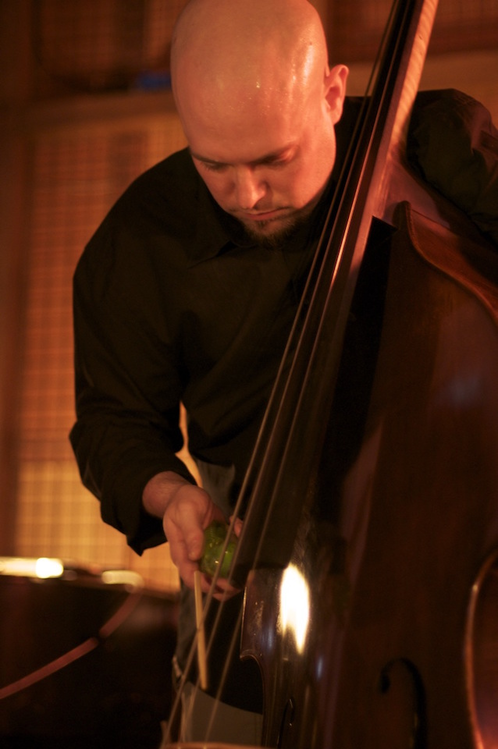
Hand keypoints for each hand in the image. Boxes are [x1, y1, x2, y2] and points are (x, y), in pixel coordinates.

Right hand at [143, 471, 239, 597]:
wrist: (187, 495)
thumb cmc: (182, 503)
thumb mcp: (186, 513)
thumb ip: (191, 532)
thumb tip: (195, 555)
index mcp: (182, 554)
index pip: (192, 578)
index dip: (206, 585)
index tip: (221, 582)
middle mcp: (195, 559)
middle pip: (210, 581)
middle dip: (228, 581)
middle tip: (240, 570)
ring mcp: (208, 554)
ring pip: (224, 569)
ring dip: (237, 557)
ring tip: (238, 531)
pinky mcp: (219, 546)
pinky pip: (231, 551)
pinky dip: (238, 541)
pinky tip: (237, 525)